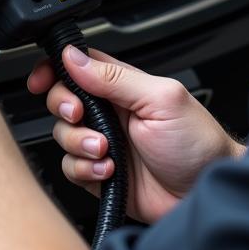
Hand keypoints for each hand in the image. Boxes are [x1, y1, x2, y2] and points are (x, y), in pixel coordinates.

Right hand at [28, 46, 245, 223]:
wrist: (206, 193)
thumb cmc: (198, 143)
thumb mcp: (160, 99)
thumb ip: (116, 78)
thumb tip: (75, 57)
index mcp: (123, 86)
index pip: (78, 66)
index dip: (55, 69)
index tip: (42, 79)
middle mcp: (110, 112)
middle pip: (62, 100)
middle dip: (63, 108)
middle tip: (81, 116)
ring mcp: (104, 143)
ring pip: (63, 136)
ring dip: (78, 144)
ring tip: (106, 151)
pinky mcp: (101, 175)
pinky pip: (72, 169)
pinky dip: (85, 171)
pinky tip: (108, 172)